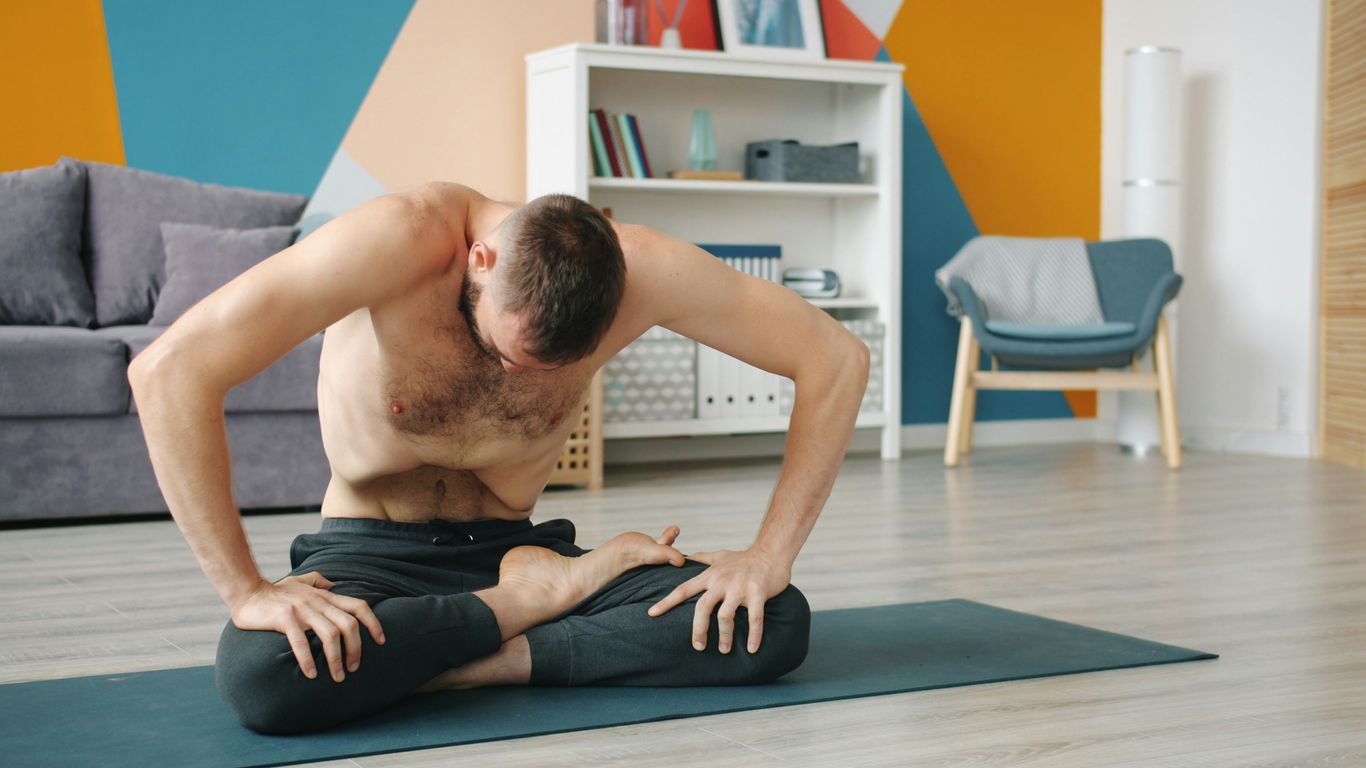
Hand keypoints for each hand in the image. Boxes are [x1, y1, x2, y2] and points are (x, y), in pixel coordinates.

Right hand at [230, 572, 384, 682]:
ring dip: (336, 659)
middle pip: (349, 625)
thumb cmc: (277, 591)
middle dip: (356, 649)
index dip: (374, 623)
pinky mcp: (284, 618)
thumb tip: (334, 585)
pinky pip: (300, 641)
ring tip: (337, 677)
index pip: (359, 606)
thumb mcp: (302, 582)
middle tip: (354, 668)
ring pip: (330, 634)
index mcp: (326, 596)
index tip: (381, 641)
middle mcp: (318, 601)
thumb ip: (319, 582)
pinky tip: (311, 674)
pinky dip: (308, 659)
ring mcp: (302, 609)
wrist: (247, 592)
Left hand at [646, 548, 791, 653]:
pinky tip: (752, 649)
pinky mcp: (758, 593)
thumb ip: (702, 559)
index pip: (683, 589)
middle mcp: (722, 581)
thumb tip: (684, 558)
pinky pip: (755, 618)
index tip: (652, 614)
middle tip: (698, 647)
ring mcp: (740, 587)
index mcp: (710, 575)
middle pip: (702, 607)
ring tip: (724, 650)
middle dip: (698, 629)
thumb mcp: (720, 556)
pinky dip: (754, 635)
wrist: (771, 553)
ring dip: (725, 636)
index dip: (667, 602)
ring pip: (726, 616)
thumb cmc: (744, 558)